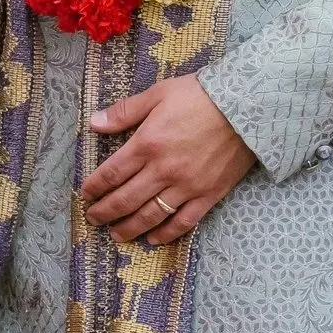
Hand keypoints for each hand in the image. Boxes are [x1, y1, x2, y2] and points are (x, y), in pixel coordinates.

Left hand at [82, 76, 254, 245]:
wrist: (247, 106)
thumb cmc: (200, 95)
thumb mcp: (158, 94)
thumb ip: (125, 112)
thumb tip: (94, 123)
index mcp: (147, 144)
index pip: (112, 173)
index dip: (95, 187)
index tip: (85, 195)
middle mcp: (163, 170)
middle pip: (126, 199)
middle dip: (105, 212)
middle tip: (93, 219)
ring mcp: (186, 186)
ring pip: (150, 216)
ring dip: (129, 228)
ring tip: (116, 235)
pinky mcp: (208, 195)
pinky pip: (183, 222)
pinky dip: (166, 234)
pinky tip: (153, 239)